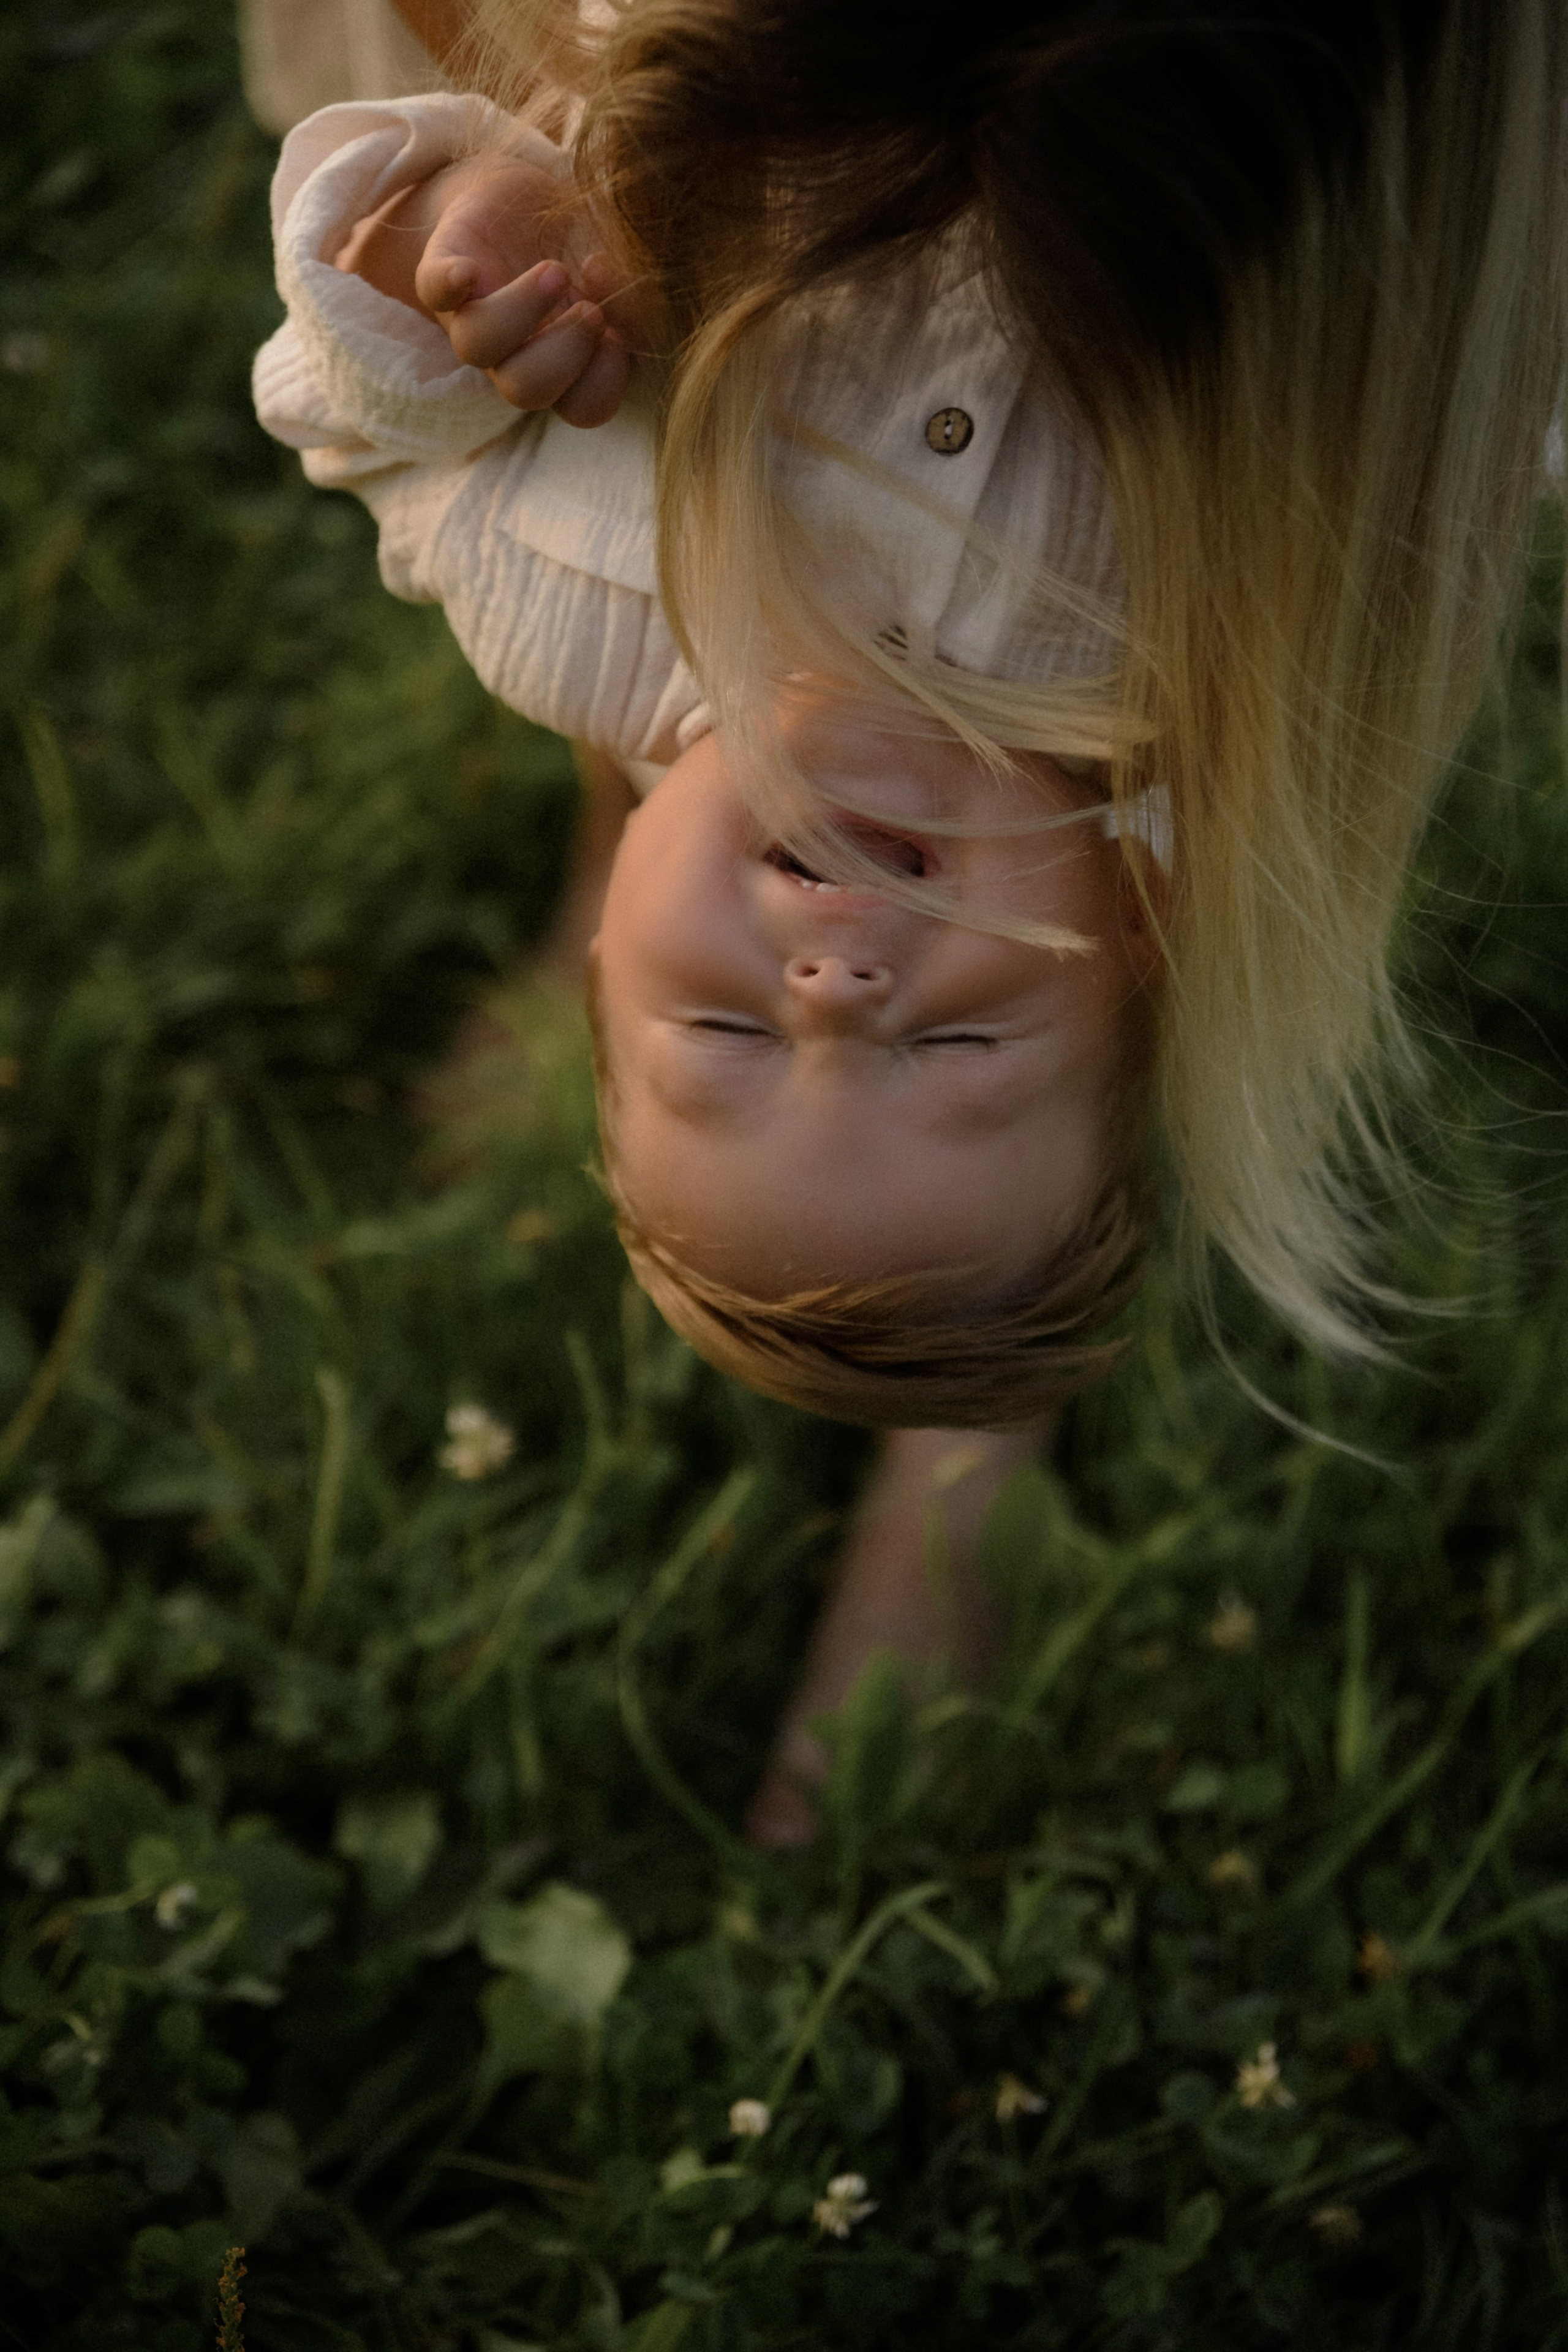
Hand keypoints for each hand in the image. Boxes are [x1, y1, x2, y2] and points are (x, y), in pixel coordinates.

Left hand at [335, 157, 636, 429]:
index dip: (604, 380)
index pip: (583, 406)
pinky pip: (432, 288)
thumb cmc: (581, 243)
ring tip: (555, 271)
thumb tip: (622, 311)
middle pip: (525, 390)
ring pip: (477, 347)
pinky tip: (469, 269)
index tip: (619, 336)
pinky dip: (448, 282)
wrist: (525, 194)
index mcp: (563, 362)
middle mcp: (513, 351)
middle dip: (564, 354)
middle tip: (590, 309)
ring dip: (522, 313)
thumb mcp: (621, 269)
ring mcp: (473, 315)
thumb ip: (630, 300)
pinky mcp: (443, 267)